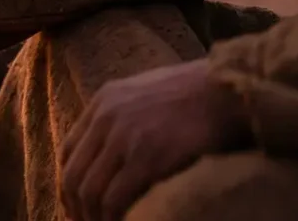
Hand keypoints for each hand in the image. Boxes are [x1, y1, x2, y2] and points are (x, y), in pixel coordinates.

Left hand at [59, 59, 250, 220]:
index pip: (67, 150)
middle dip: (76, 208)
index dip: (67, 184)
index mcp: (104, 100)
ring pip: (89, 190)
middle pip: (73, 174)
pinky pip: (115, 198)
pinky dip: (113, 218)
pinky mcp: (148, 157)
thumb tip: (114, 151)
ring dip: (93, 217)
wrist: (231, 89)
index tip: (77, 206)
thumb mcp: (148, 92)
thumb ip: (125, 115)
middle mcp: (107, 117)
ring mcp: (125, 137)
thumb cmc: (200, 94)